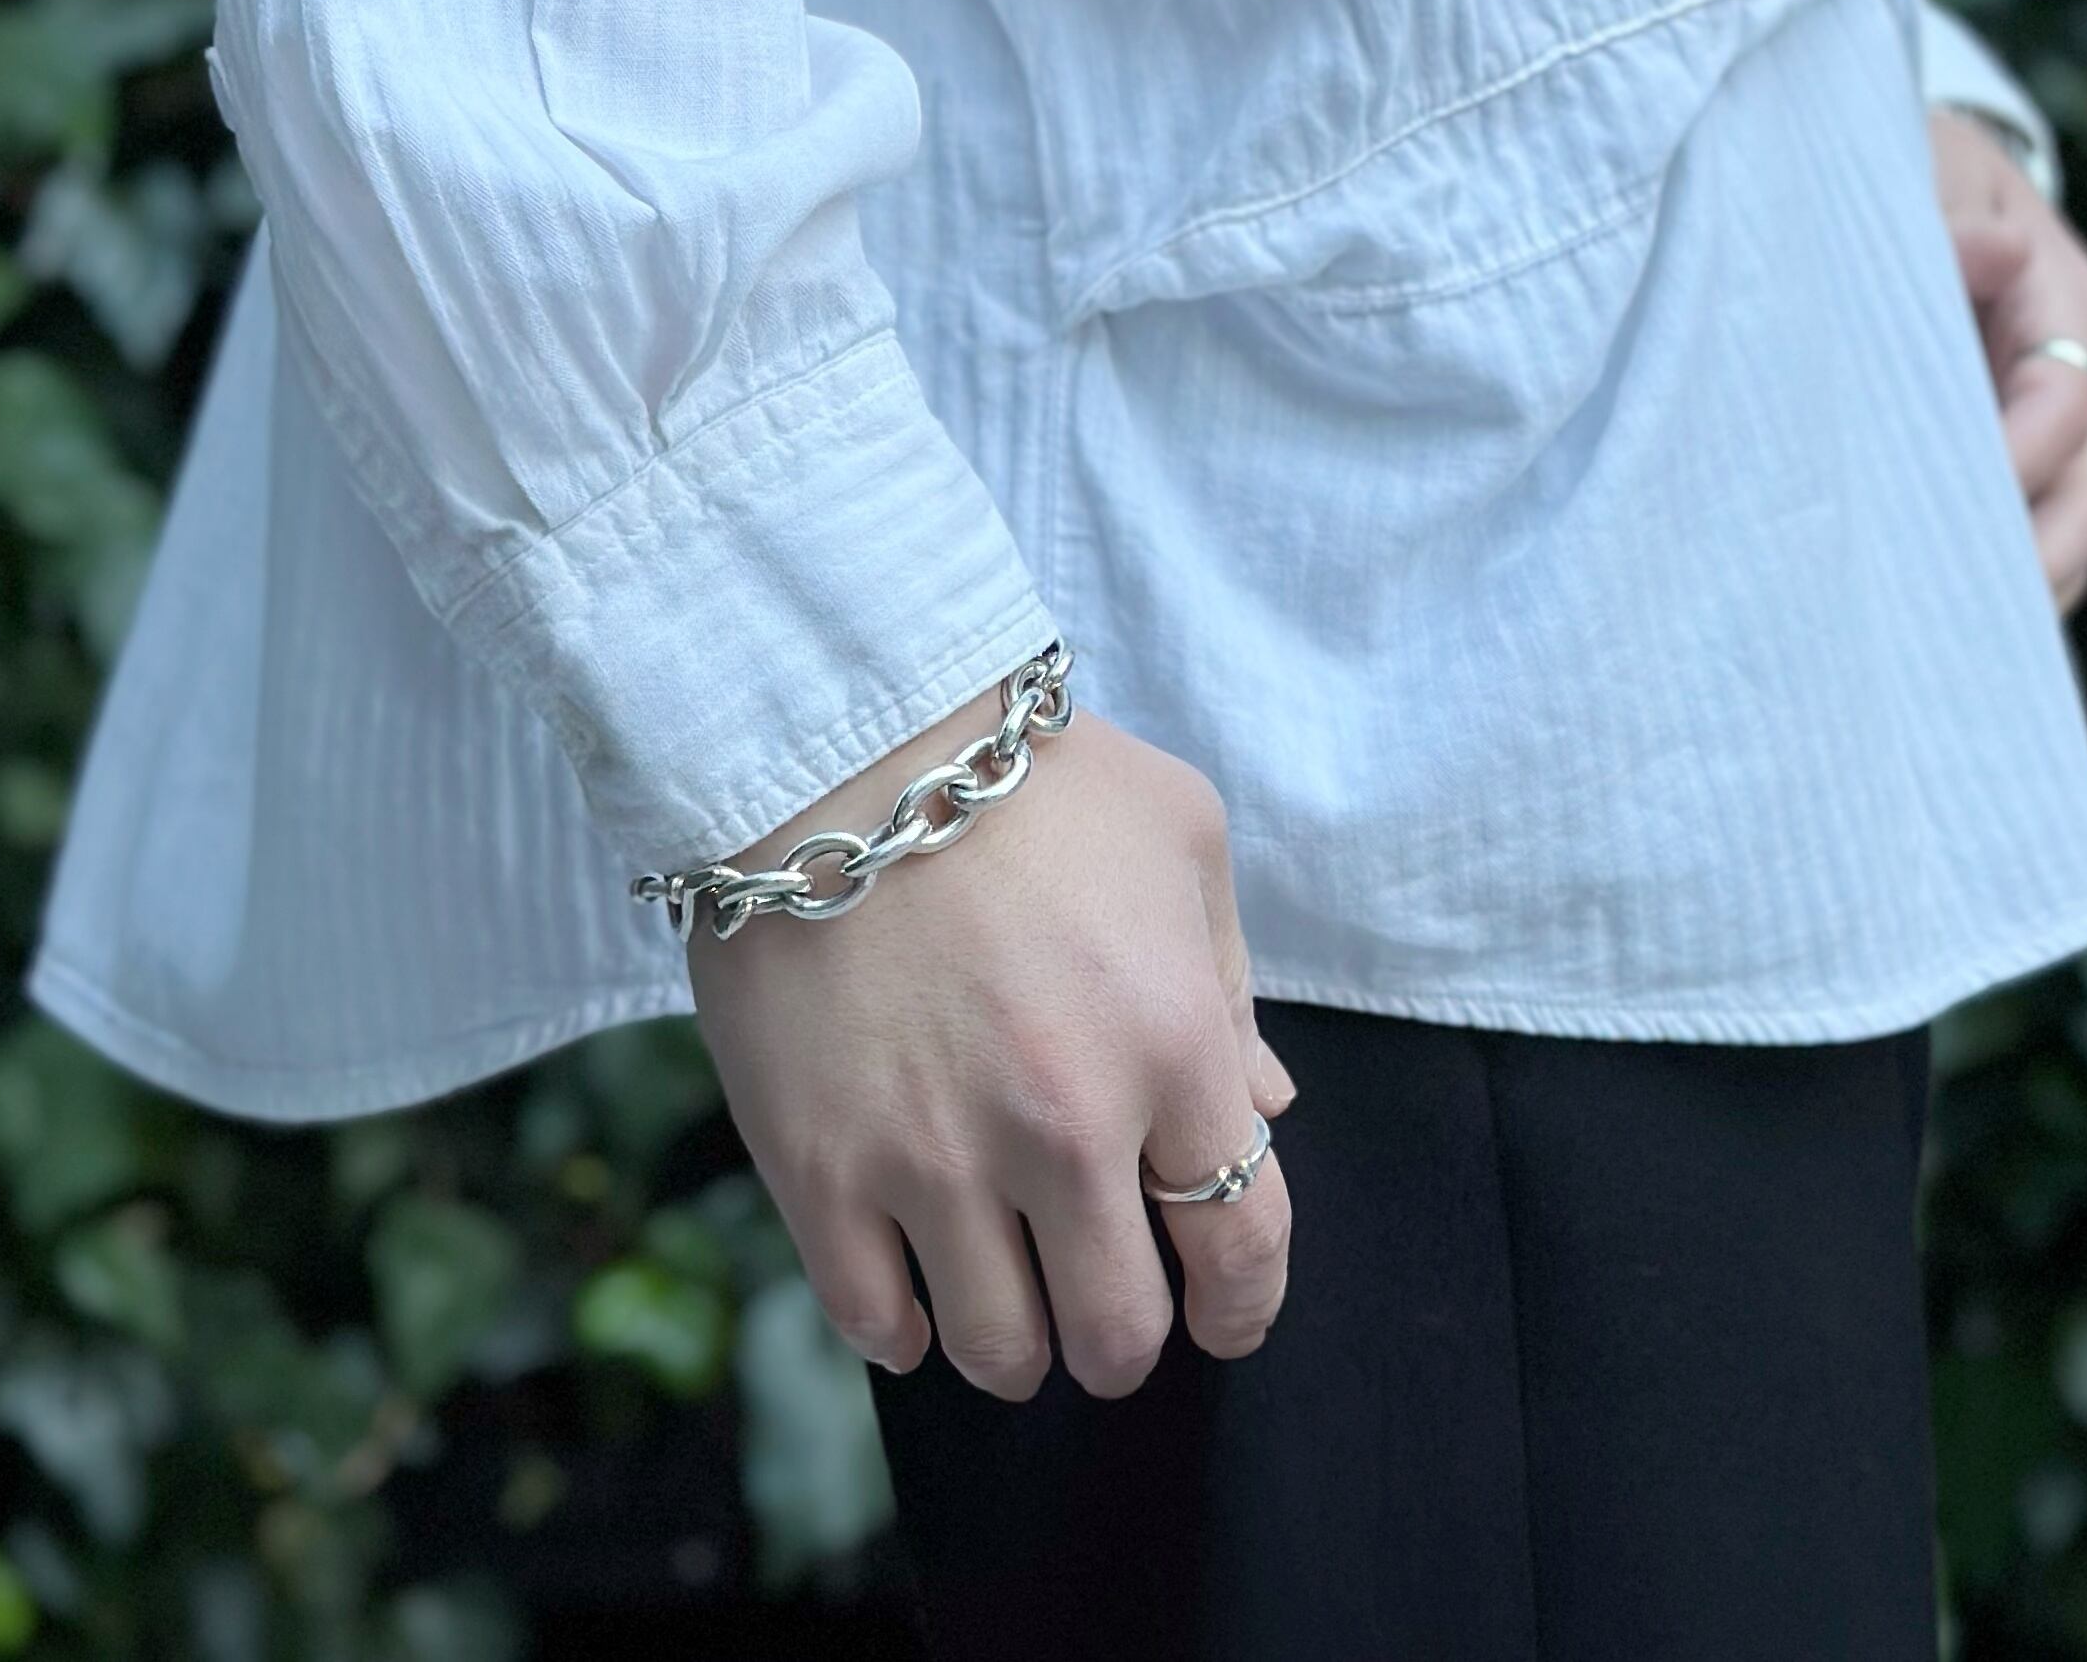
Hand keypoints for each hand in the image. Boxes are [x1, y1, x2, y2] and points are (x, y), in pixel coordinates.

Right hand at [685, 681, 1295, 1403]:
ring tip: (1009, 1302)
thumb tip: (1264, 1109)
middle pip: (1119, 1330)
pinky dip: (904, 1330)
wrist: (840, 738)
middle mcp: (1065, 1124)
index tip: (1224, 1316)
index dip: (1244, 1308)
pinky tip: (913, 1293)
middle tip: (1105, 1305)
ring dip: (1018, 1345)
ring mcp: (935, 1157)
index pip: (1241, 1245)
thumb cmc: (1025, 774)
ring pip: (998, 1350)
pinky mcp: (822, 1168)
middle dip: (1125, 1340)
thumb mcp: (1180, 834)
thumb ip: (1231, 980)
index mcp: (1170, 1044)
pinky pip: (874, 1320)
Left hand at [1928, 104, 2086, 614]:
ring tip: (1947, 644)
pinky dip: (2003, 582)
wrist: (1916, 174)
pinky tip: (1947, 627)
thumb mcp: (1919, 168)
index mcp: (2059, 291)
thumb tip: (1995, 250)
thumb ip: (1942, 217)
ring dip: (2022, 586)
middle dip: (2031, 559)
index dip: (2011, 462)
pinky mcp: (2026, 453)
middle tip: (1951, 620)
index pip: (2061, 397)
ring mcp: (2063, 417)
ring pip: (2074, 527)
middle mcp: (2079, 363)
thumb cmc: (1910, 171)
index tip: (1939, 512)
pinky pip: (2037, 534)